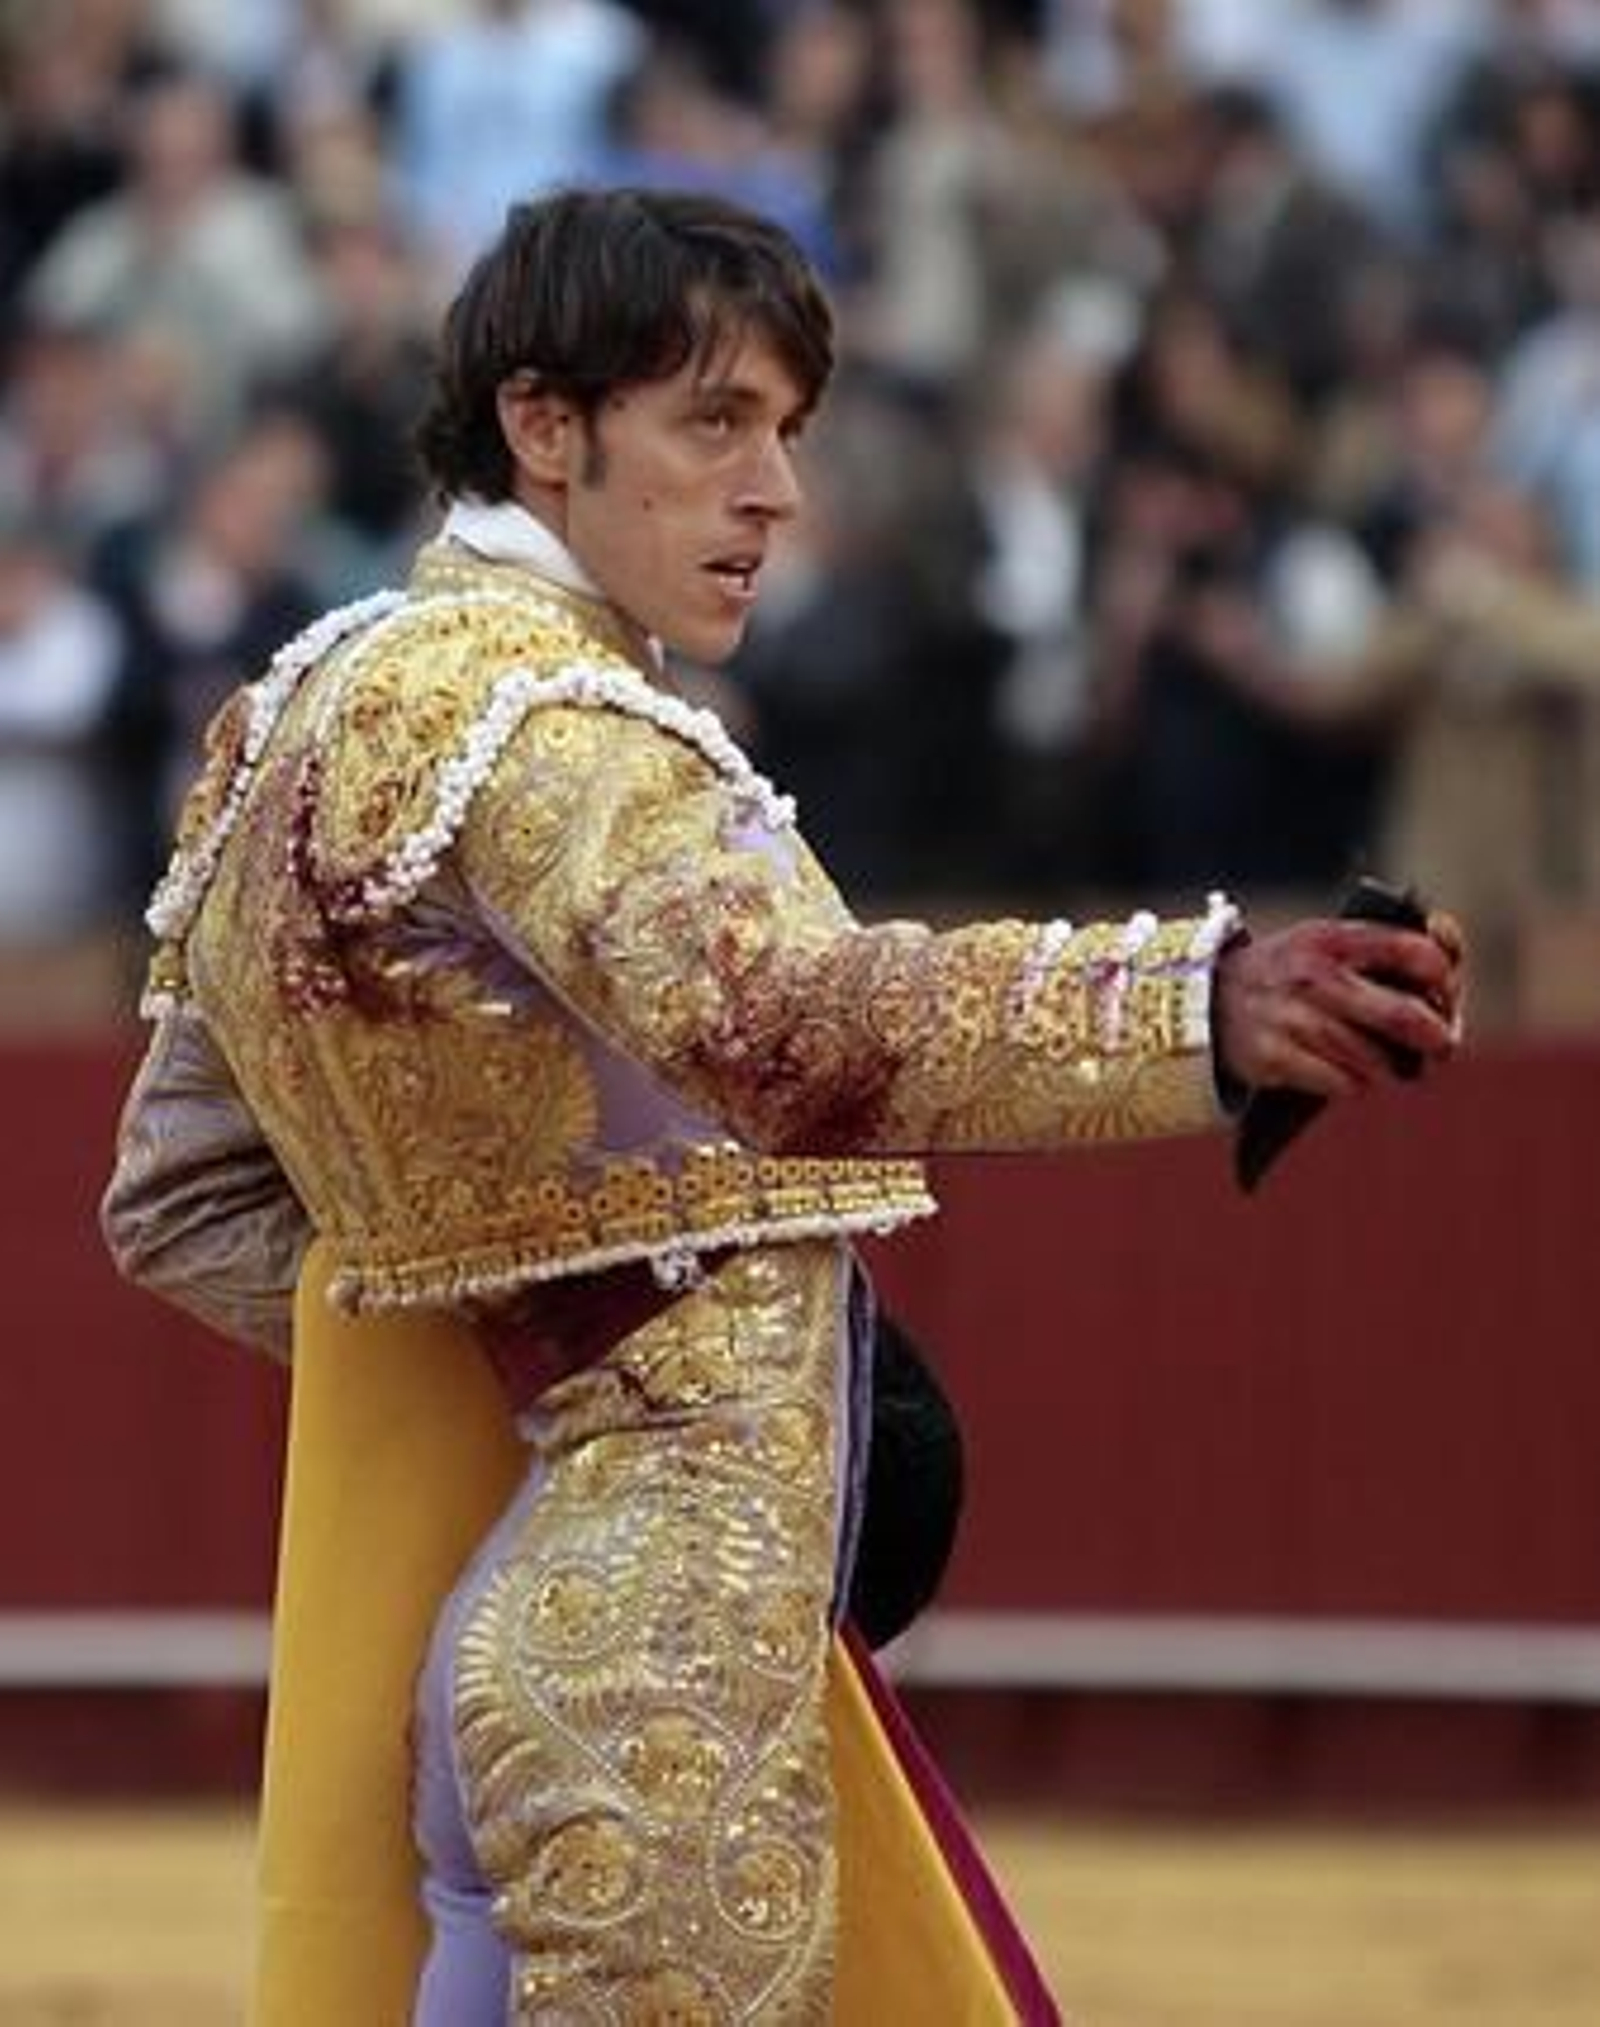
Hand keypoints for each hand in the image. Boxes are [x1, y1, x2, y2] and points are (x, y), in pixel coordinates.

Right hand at [1214, 915, 1464, 1099]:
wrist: (1204, 1001)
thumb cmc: (1284, 974)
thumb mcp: (1322, 944)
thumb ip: (1379, 950)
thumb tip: (1446, 965)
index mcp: (1331, 939)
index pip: (1414, 952)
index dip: (1444, 976)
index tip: (1445, 990)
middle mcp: (1313, 976)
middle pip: (1403, 1017)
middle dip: (1436, 1037)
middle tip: (1444, 1046)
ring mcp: (1292, 1019)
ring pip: (1374, 1059)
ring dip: (1388, 1067)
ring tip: (1381, 1062)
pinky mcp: (1275, 1058)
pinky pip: (1342, 1083)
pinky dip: (1353, 1084)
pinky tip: (1343, 1074)